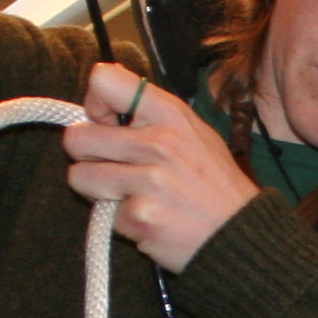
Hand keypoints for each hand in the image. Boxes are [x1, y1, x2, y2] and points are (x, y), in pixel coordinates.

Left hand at [61, 60, 271, 271]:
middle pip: (77, 137)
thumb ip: (152, 115)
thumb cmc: (215, 186)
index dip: (94, 105)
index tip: (107, 124)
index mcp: (170, 114)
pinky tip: (151, 219)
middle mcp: (157, 143)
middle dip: (87, 156)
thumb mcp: (196, 133)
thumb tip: (104, 100)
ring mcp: (148, 181)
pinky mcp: (140, 217)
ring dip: (97, 190)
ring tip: (131, 195)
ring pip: (79, 177)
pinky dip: (122, 221)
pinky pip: (104, 216)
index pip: (104, 81)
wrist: (240, 236)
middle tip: (113, 168)